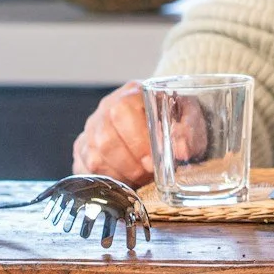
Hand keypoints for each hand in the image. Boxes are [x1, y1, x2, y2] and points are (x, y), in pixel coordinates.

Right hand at [71, 80, 201, 185]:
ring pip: (94, 155)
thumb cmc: (177, 119)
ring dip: (119, 173)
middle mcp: (106, 107)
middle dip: (128, 163)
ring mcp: (91, 127)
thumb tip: (181, 151)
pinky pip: (85, 167)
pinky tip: (125, 180)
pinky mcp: (82, 147)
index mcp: (132, 93)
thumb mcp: (190, 118)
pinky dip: (106, 179)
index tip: (152, 161)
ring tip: (140, 178)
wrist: (165, 121)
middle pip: (105, 138)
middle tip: (147, 173)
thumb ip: (189, 131)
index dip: (136, 141)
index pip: (122, 111)